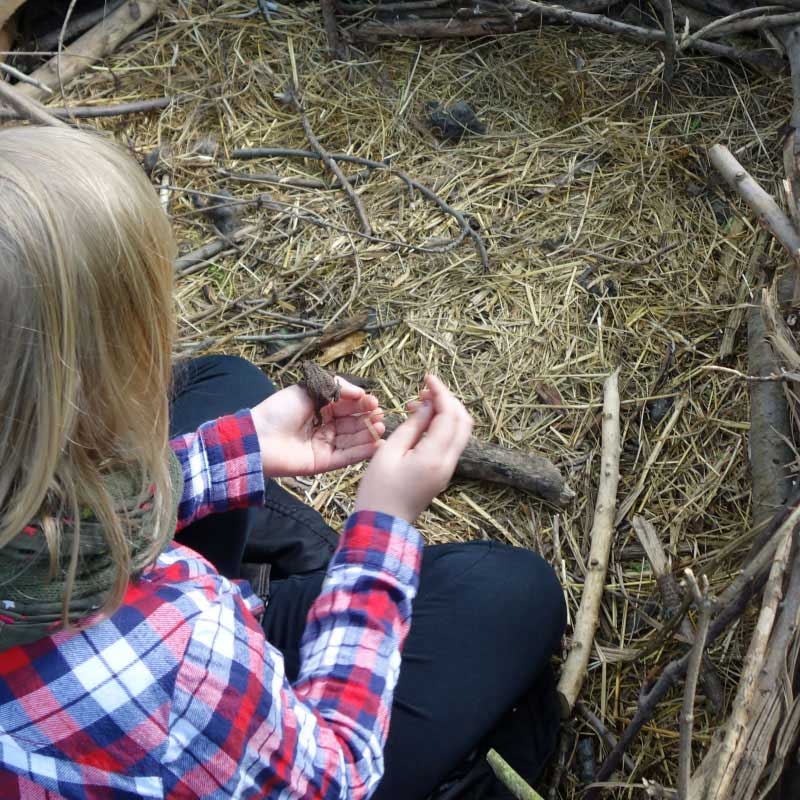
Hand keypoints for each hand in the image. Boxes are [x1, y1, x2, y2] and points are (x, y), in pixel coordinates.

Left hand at [251, 377, 384, 477]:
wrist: (259, 439)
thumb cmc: (280, 410)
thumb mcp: (308, 389)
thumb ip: (336, 387)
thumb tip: (361, 393)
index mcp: (320, 408)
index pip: (347, 406)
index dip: (362, 404)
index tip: (374, 403)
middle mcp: (325, 426)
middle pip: (352, 423)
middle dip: (368, 420)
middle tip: (380, 417)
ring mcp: (325, 445)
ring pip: (352, 440)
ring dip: (368, 435)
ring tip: (381, 429)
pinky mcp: (324, 463)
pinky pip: (347, 456)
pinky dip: (362, 452)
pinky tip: (377, 445)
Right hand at [354, 374, 472, 523]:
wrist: (382, 525)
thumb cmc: (378, 490)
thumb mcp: (389, 452)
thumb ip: (413, 425)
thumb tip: (428, 405)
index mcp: (434, 457)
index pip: (449, 415)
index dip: (441, 392)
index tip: (427, 377)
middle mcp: (448, 463)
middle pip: (463, 421)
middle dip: (448, 400)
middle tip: (425, 389)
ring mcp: (448, 470)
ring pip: (460, 431)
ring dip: (446, 412)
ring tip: (419, 403)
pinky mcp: (442, 473)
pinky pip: (451, 442)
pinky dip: (442, 426)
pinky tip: (422, 421)